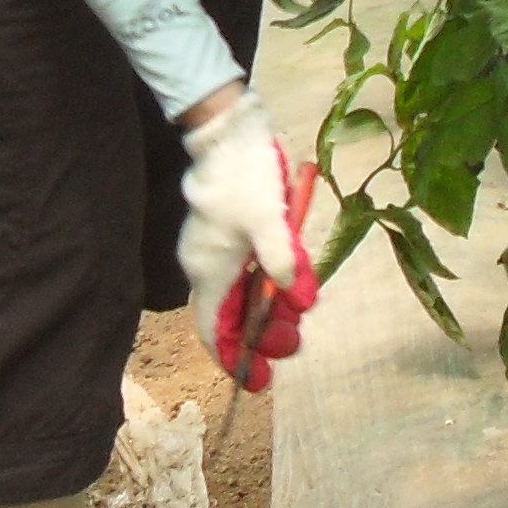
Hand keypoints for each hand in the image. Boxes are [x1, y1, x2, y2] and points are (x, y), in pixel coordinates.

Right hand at [179, 90, 320, 390]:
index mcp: (210, 270)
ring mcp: (216, 248)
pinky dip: (267, 280)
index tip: (259, 380)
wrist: (228, 128)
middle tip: (296, 338)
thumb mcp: (269, 221)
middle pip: (232, 316)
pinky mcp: (228, 231)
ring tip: (301, 305)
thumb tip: (299, 300)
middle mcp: (207, 265)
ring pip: (242, 292)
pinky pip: (246, 270)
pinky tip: (292, 277)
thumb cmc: (244, 175)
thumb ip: (283, 262)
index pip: (215, 332)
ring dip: (270, 306)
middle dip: (264, 332)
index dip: (235, 359)